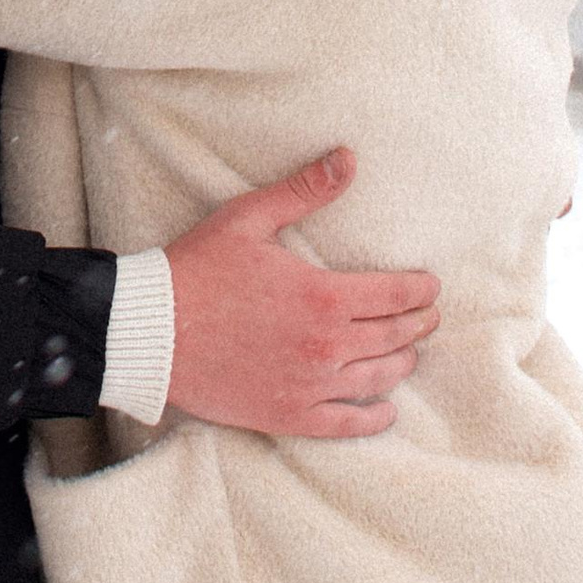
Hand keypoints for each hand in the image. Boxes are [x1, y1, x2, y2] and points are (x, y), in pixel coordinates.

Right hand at [162, 147, 439, 440]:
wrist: (151, 331)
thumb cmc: (198, 270)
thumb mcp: (250, 219)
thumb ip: (304, 191)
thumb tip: (349, 158)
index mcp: (323, 295)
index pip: (395, 294)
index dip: (420, 290)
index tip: (431, 287)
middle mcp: (326, 345)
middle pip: (394, 337)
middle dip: (418, 325)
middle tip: (429, 317)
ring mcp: (310, 385)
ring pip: (377, 379)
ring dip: (401, 363)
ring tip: (410, 352)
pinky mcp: (289, 415)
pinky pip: (347, 424)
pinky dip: (374, 418)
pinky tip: (386, 409)